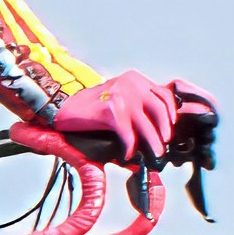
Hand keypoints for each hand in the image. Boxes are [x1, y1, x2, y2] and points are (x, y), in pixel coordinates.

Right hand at [38, 71, 215, 175]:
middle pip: (160, 110)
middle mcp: (131, 84)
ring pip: (147, 124)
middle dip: (165, 132)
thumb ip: (138, 113)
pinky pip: (128, 134)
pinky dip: (130, 147)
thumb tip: (155, 138)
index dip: (171, 115)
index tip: (170, 130)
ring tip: (153, 154)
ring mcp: (121, 96)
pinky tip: (127, 153)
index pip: (165, 96)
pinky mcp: (111, 110)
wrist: (62, 108)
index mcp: (136, 80)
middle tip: (163, 147)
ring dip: (152, 143)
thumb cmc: (90, 108)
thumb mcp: (119, 102)